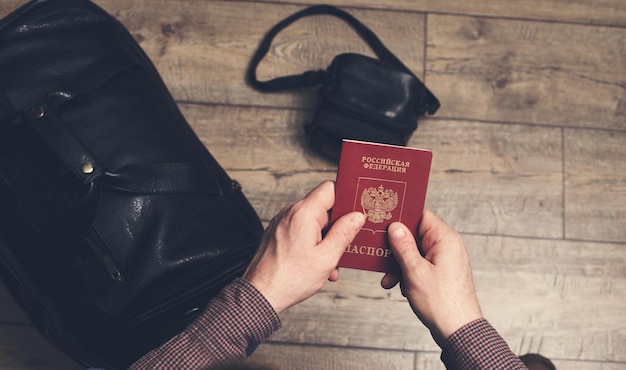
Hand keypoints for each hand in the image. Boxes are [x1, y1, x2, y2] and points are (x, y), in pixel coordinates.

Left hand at [243, 181, 364, 313]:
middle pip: (323, 208)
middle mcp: (290, 213)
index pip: (329, 188)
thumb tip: (356, 217)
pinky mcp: (277, 233)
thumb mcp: (326, 257)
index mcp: (304, 213)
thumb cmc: (290, 278)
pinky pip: (301, 231)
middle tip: (345, 246)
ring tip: (330, 263)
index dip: (345, 198)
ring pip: (313, 222)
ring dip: (325, 240)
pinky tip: (317, 264)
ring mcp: (282, 223)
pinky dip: (312, 244)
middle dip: (336, 227)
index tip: (355, 213)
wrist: (260, 294)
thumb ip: (344, 233)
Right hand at [381, 210, 481, 345]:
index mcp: (445, 239)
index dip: (402, 219)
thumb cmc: (442, 303)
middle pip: (416, 235)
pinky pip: (420, 265)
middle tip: (382, 256)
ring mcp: (445, 260)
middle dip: (397, 247)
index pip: (421, 216)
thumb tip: (395, 227)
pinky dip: (408, 273)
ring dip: (400, 264)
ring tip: (390, 278)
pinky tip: (399, 285)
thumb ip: (403, 246)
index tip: (385, 224)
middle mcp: (448, 246)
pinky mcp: (442, 273)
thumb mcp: (414, 271)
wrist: (458, 331)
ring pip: (416, 252)